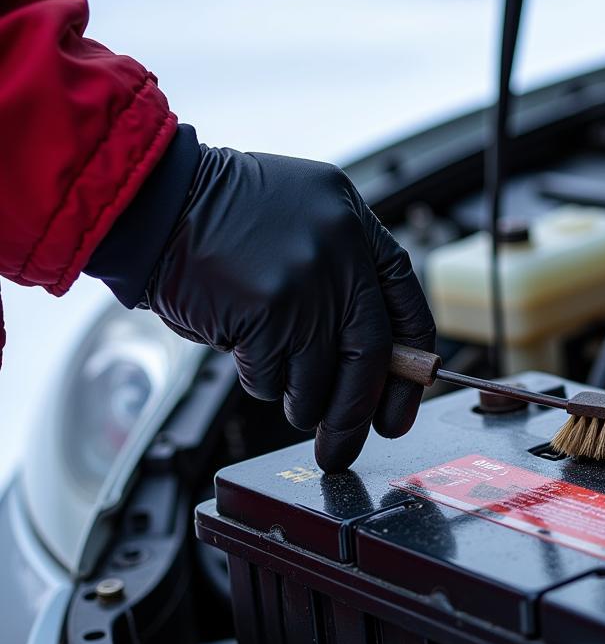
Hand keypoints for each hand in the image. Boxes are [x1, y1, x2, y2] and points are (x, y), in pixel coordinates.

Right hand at [144, 147, 434, 470]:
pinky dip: (263, 382)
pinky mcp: (267, 315)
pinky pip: (275, 379)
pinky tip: (246, 355)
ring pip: (321, 378)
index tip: (400, 399)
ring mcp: (306, 284)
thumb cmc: (222, 213)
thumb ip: (343, 271)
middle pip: (371, 354)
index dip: (410, 360)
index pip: (406, 304)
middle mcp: (340, 251)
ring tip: (282, 387)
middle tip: (348, 443)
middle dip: (360, 411)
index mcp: (355, 223)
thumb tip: (378, 357)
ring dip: (304, 402)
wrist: (155, 201)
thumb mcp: (304, 215)